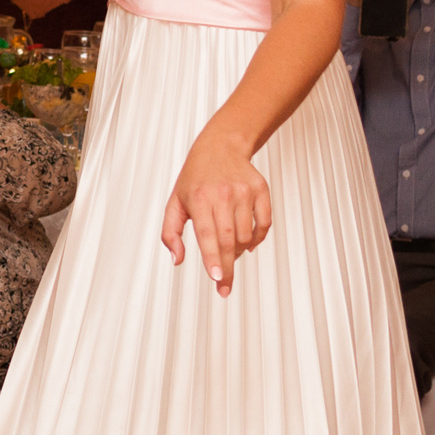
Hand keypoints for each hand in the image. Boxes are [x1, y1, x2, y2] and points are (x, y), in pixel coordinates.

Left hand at [160, 134, 270, 296]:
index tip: (217, 280)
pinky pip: (264, 224)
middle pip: (228, 240)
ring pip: (246, 236)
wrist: (220, 146)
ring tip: (228, 251)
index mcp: (199, 199)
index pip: (208, 235)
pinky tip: (247, 244)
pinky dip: (257, 239)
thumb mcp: (175, 202)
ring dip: (238, 251)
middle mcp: (223, 195)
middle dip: (227, 268)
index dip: (213, 259)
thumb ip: (170, 233)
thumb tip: (176, 259)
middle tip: (225, 287)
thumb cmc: (194, 178)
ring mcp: (244, 192)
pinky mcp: (261, 190)